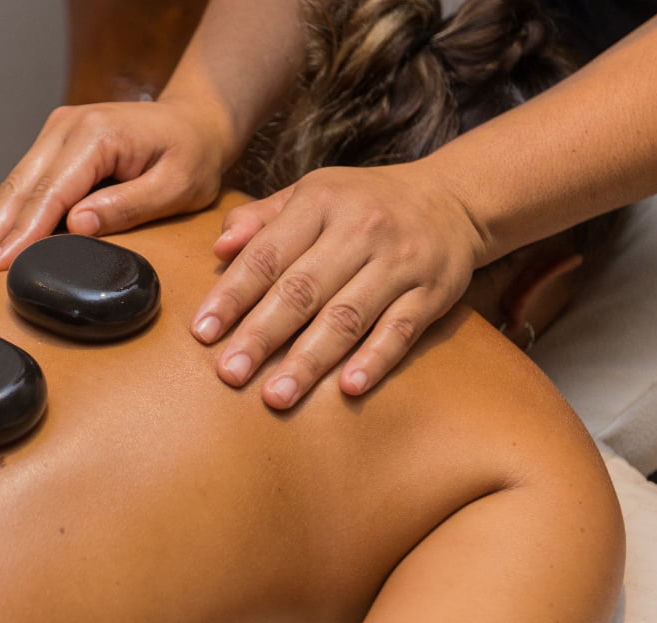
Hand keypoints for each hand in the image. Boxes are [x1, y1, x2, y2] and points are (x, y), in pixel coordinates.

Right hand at [0, 99, 231, 275]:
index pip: (51, 194)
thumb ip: (129, 205)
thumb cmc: (192, 155)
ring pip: (13, 186)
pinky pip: (21, 181)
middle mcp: (68, 127)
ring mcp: (58, 131)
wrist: (196, 120)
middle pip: (20, 190)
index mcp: (98, 135)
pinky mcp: (55, 142)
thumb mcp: (177, 186)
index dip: (22, 234)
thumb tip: (78, 225)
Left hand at [190, 164, 485, 408]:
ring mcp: (400, 263)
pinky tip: (348, 388)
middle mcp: (361, 230)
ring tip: (277, 396)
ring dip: (309, 360)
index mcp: (321, 202)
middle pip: (303, 290)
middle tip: (230, 374)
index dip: (232, 295)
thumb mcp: (312, 193)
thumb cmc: (364, 203)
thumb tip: (219, 248)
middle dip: (262, 335)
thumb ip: (261, 219)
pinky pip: (400, 331)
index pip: (267, 254)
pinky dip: (375, 360)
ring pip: (348, 317)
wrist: (454, 198)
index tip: (202, 333)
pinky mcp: (432, 293)